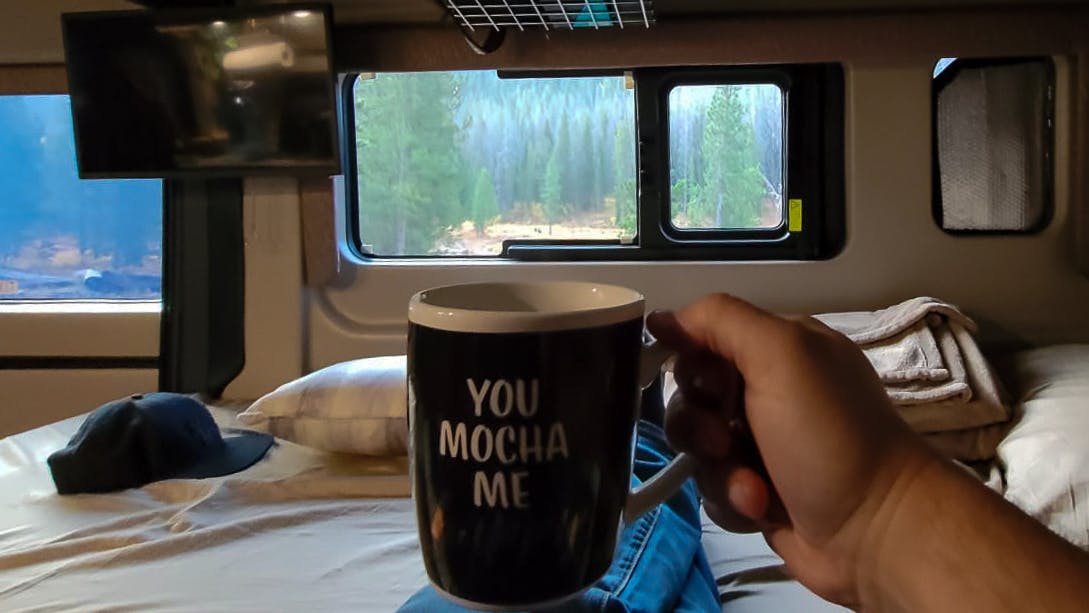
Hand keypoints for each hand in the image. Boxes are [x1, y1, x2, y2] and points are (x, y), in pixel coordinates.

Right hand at [647, 294, 939, 606]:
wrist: (876, 532)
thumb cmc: (829, 437)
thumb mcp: (781, 355)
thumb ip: (720, 321)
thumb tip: (661, 318)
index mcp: (779, 349)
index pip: (704, 338)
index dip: (690, 362)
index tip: (706, 387)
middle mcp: (769, 391)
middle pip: (691, 396)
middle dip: (698, 423)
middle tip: (722, 440)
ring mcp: (762, 444)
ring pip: (697, 448)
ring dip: (717, 470)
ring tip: (753, 489)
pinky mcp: (757, 490)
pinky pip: (712, 487)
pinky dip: (730, 499)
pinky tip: (761, 509)